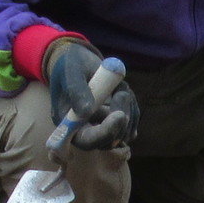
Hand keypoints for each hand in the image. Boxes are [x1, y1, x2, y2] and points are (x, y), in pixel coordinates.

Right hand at [45, 37, 137, 151]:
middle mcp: (86, 131)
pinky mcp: (117, 122)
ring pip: (125, 130)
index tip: (119, 116)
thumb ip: (76, 91)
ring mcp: (103, 128)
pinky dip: (132, 104)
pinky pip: (133, 119)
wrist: (80, 62)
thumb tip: (86, 112)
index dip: (105, 133)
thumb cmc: (70, 66)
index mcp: (70, 125)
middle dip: (121, 120)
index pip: (87, 141)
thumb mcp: (71, 72)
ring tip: (117, 85)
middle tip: (122, 93)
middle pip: (110, 141)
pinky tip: (120, 89)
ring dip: (127, 106)